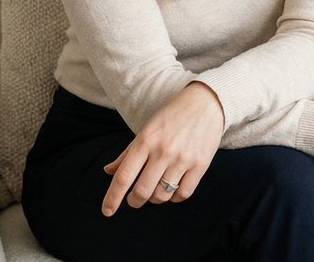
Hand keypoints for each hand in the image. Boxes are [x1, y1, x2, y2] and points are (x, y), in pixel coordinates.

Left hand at [101, 82, 224, 215]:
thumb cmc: (171, 116)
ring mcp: (182, 159)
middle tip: (135, 199)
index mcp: (145, 141)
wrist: (206, 103)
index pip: (123, 176)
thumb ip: (127, 153)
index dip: (113, 198)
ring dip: (155, 199)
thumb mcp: (146, 129)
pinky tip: (173, 188)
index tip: (107, 211)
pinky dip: (174, 197)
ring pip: (162, 195)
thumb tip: (108, 171)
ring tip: (156, 190)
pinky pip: (183, 194)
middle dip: (134, 201)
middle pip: (142, 191)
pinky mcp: (200, 164)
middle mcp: (163, 151)